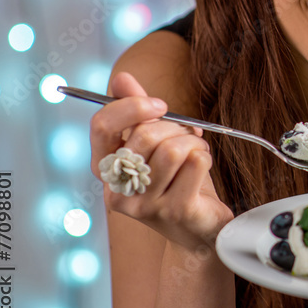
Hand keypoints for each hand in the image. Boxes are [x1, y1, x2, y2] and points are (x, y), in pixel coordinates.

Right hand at [89, 72, 233, 250]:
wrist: (199, 230)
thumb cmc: (177, 182)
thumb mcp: (156, 144)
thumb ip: (137, 112)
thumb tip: (122, 78)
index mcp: (106, 169)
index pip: (102, 126)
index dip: (131, 106)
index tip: (160, 104)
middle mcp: (118, 190)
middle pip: (144, 136)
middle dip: (175, 127)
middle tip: (187, 136)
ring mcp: (145, 204)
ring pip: (172, 149)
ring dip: (193, 143)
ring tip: (196, 153)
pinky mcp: (175, 211)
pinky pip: (195, 163)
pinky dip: (205, 156)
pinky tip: (202, 167)